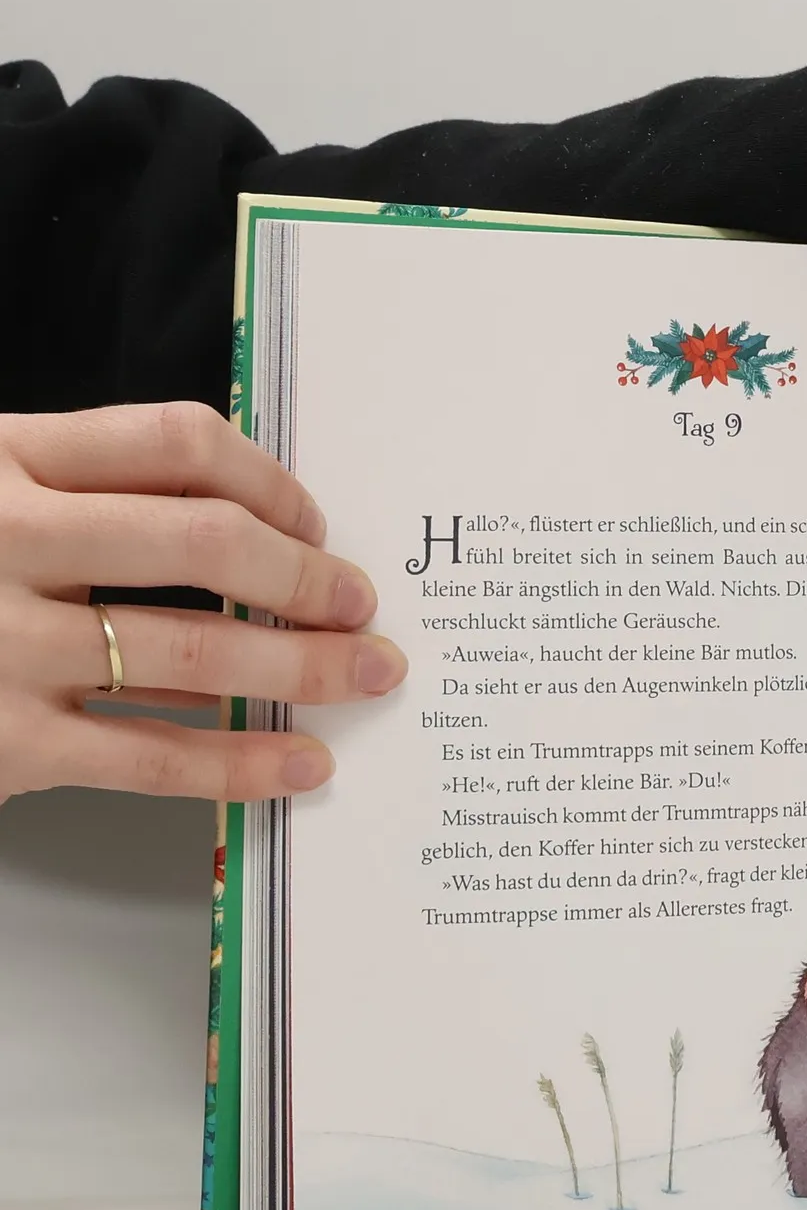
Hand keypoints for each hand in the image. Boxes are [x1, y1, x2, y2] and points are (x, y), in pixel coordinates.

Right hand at [0, 402, 405, 805]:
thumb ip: (80, 501)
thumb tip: (247, 539)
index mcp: (1, 462)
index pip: (173, 443)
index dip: (271, 482)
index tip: (316, 524)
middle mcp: (3, 539)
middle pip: (206, 541)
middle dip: (311, 578)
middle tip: (364, 606)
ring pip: (196, 648)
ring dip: (305, 668)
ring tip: (367, 676)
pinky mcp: (2, 743)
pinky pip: (154, 757)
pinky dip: (244, 764)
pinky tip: (302, 766)